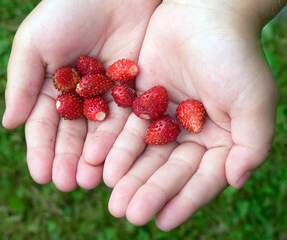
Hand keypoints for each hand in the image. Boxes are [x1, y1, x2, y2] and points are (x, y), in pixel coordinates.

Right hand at [3, 0, 159, 190]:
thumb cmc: (68, 10)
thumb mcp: (35, 43)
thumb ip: (22, 83)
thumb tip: (8, 124)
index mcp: (53, 87)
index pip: (45, 125)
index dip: (42, 150)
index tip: (41, 175)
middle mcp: (81, 97)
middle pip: (74, 135)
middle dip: (68, 160)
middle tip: (66, 184)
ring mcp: (109, 96)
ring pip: (100, 133)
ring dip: (94, 158)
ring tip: (90, 180)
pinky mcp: (134, 91)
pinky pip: (127, 119)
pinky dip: (121, 141)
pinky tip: (115, 161)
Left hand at [105, 0, 277, 230]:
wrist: (204, 12)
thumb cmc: (234, 55)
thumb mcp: (253, 101)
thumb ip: (252, 144)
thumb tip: (235, 181)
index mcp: (218, 139)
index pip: (200, 179)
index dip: (182, 201)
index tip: (162, 223)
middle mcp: (189, 133)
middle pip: (166, 169)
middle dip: (147, 191)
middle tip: (126, 213)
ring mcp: (162, 118)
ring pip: (142, 153)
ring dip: (127, 175)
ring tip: (111, 197)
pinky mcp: (140, 101)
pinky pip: (125, 127)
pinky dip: (113, 146)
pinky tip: (100, 163)